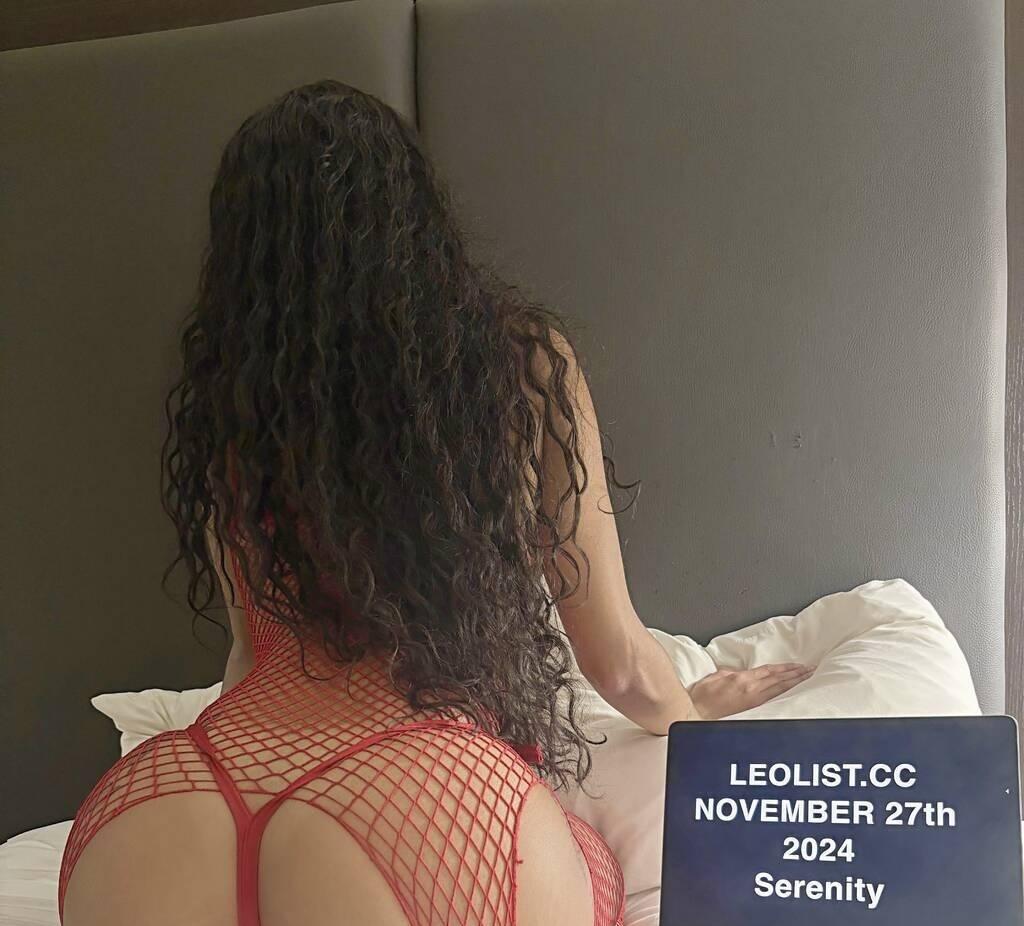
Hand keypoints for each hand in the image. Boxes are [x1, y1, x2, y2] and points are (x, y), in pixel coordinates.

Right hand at [687, 663, 814, 719]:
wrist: (697, 715)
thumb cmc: (702, 698)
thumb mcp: (714, 677)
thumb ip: (729, 672)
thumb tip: (737, 672)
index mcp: (742, 679)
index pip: (769, 671)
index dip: (786, 668)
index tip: (798, 665)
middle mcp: (751, 690)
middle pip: (778, 680)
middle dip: (796, 674)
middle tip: (810, 670)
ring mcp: (753, 702)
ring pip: (779, 691)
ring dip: (794, 684)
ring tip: (807, 679)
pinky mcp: (751, 712)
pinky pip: (773, 701)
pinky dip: (784, 695)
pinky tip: (791, 695)